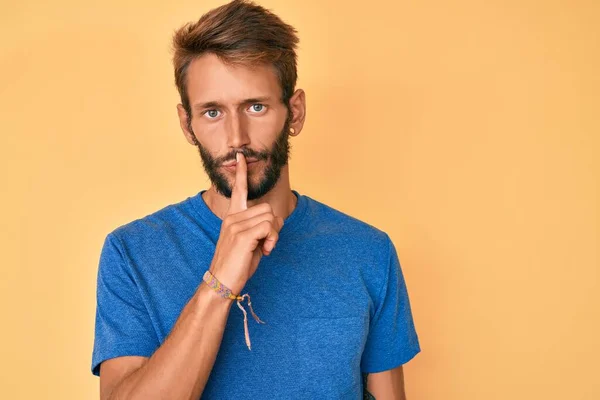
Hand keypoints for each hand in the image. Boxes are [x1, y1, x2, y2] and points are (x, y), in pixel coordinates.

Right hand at [208, 152, 283, 294]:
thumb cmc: (236, 265)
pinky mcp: (242, 235)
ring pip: (270, 217)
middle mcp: (232, 218)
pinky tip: (264, 250)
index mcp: (232, 217)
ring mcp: (236, 225)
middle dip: (274, 227)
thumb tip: (275, 222)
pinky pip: (269, 227)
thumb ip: (259, 228)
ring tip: (264, 248)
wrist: (221, 283)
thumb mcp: (249, 243)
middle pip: (268, 209)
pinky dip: (272, 239)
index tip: (241, 156)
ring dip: (274, 235)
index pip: (238, 190)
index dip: (241, 173)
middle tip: (266, 244)